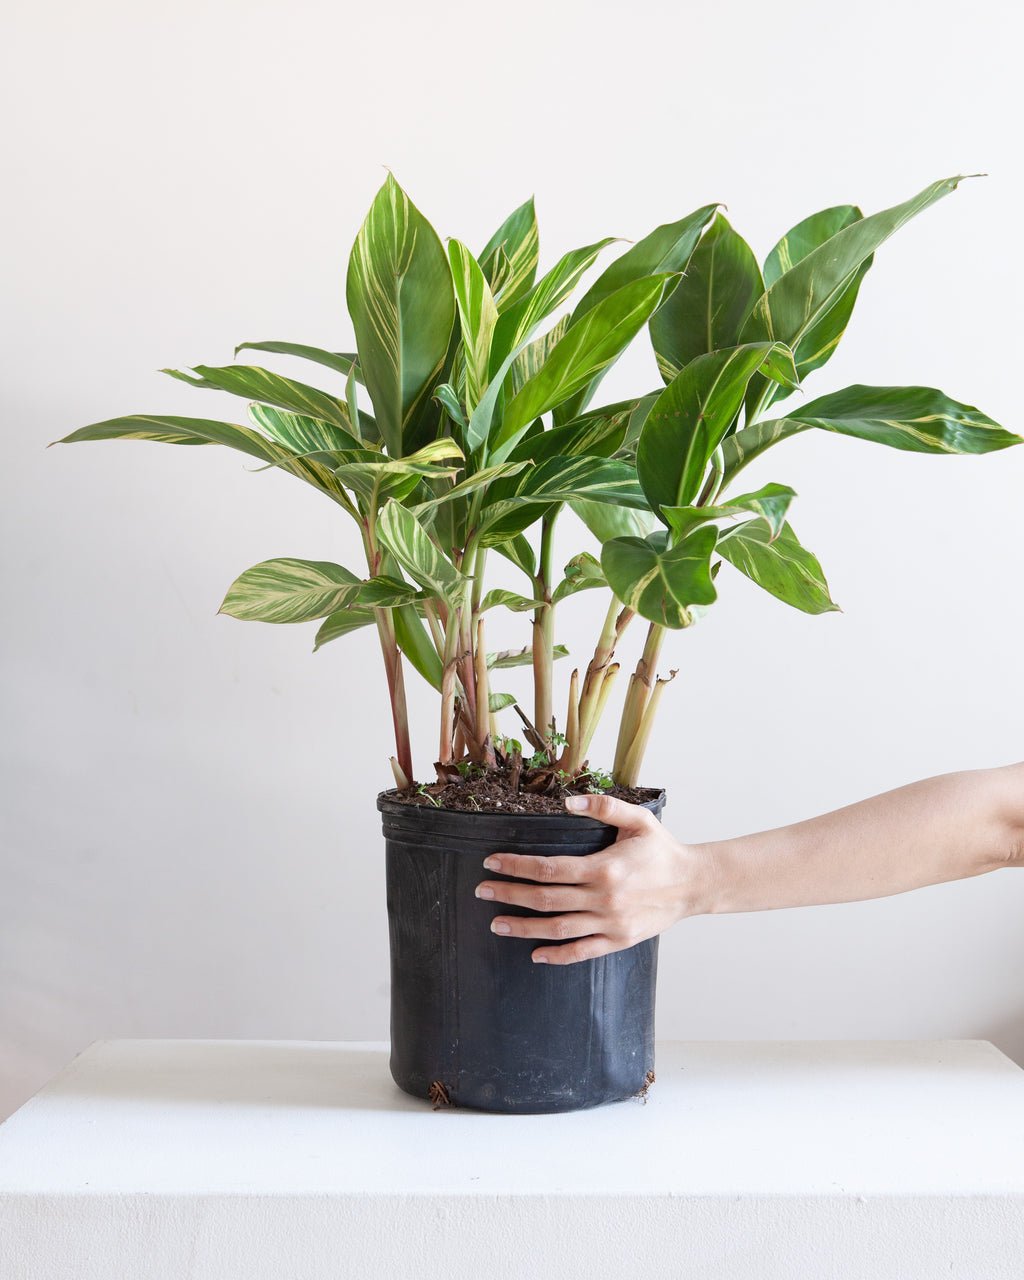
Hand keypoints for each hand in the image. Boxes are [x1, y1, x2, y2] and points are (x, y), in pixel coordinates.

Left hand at [475, 793, 708, 964]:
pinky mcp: (619, 940)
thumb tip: (567, 803)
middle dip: (509, 895)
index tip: (491, 863)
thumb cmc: (662, 849)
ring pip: (558, 929)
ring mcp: (611, 923)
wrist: (693, 884)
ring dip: (524, 928)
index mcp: (604, 868)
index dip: (516, 866)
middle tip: (482, 892)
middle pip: (545, 899)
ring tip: (497, 924)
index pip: (549, 868)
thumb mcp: (638, 820)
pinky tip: (535, 955)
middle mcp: (604, 899)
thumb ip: (604, 807)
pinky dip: (557, 956)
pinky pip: (582, 952)